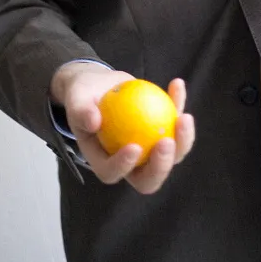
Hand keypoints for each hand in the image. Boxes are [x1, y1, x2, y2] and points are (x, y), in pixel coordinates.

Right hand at [51, 63, 195, 194]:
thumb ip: (80, 110)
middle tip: (166, 141)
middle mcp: (130, 163)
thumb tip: (93, 122)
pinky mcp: (162, 129)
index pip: (112, 173)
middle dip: (162, 166)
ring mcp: (149, 149)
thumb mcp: (76, 99)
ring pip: (172, 155)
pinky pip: (175, 121)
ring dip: (183, 140)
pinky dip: (178, 103)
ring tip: (184, 118)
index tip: (133, 146)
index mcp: (104, 162)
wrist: (98, 85)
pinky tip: (176, 84)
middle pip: (148, 177)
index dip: (124, 166)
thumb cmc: (83, 96)